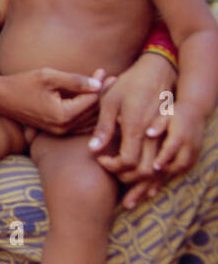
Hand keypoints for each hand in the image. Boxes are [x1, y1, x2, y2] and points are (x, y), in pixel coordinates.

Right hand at [0, 67, 103, 134]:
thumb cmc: (21, 83)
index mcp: (63, 115)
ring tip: (105, 88)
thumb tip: (99, 84)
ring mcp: (60, 132)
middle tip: (112, 79)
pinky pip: (80, 124)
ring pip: (88, 120)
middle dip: (102, 95)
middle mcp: (63, 128)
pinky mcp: (56, 131)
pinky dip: (88, 112)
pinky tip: (92, 100)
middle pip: (93, 112)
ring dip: (97, 104)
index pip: (91, 101)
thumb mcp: (48, 76)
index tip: (106, 73)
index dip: (101, 86)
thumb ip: (75, 80)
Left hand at [88, 51, 175, 205]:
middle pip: (144, 171)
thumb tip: (93, 150)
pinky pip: (168, 166)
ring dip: (142, 185)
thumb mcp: (110, 101)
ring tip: (126, 190)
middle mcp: (154, 136)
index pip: (127, 161)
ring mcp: (165, 138)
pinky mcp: (171, 138)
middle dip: (126, 178)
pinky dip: (156, 180)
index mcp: (136, 127)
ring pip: (158, 172)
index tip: (101, 160)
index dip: (113, 166)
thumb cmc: (130, 85)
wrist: (159, 73)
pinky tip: (146, 189)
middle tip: (111, 170)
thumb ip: (103, 127)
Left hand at [153, 101, 205, 175]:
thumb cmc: (175, 113)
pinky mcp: (197, 152)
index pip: (171, 150)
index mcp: (180, 135)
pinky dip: (179, 170)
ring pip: (186, 166)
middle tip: (153, 173)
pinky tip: (167, 170)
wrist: (195, 110)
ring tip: (158, 173)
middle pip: (180, 163)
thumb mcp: (165, 115)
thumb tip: (148, 133)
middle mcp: (189, 144)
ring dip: (173, 172)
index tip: (154, 167)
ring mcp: (195, 149)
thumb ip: (157, 125)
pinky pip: (189, 165)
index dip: (163, 160)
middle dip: (168, 170)